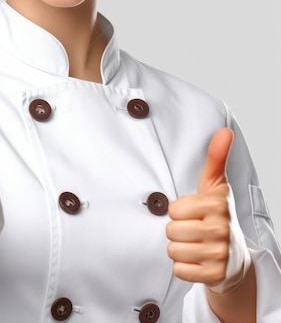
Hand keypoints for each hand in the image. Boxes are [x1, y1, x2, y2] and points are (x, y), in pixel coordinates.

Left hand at [166, 128, 249, 291]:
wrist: (235, 258)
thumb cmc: (219, 216)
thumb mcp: (216, 186)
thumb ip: (216, 158)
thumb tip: (224, 131)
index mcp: (217, 205)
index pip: (173, 209)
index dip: (178, 211)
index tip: (193, 212)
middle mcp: (220, 229)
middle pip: (171, 231)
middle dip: (178, 231)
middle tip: (194, 230)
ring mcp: (219, 254)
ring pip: (173, 251)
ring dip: (179, 249)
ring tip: (195, 245)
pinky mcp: (215, 275)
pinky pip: (179, 270)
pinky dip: (184, 267)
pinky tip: (197, 261)